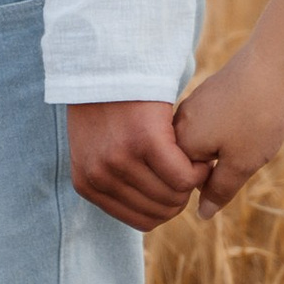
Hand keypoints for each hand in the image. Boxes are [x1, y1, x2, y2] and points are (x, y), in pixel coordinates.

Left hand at [66, 99, 203, 232]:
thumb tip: (150, 212)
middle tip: (190, 170)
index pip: (141, 221)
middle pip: (159, 212)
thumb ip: (114, 180)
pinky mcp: (145, 141)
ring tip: (194, 159)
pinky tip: (197, 151)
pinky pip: (182, 176)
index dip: (168, 207)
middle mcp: (100, 177)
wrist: (106, 62)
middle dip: (181, 196)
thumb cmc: (108, 104)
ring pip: (173, 196)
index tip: (178, 186)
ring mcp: (120, 161)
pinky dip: (197, 168)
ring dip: (191, 181)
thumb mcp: (96, 148)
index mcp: (87, 185)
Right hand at [172, 39, 283, 216]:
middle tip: (244, 151)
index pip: (181, 183)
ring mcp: (190, 107)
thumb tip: (202, 214)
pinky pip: (208, 126)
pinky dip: (226, 132)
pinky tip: (246, 121)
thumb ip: (219, 191)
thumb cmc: (257, 116)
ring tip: (248, 135)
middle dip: (215, 169)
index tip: (234, 172)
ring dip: (223, 150)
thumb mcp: (242, 163)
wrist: (272, 62)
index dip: (208, 187)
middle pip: (189, 164)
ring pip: (201, 145)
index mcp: (181, 144)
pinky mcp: (205, 96)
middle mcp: (178, 125)